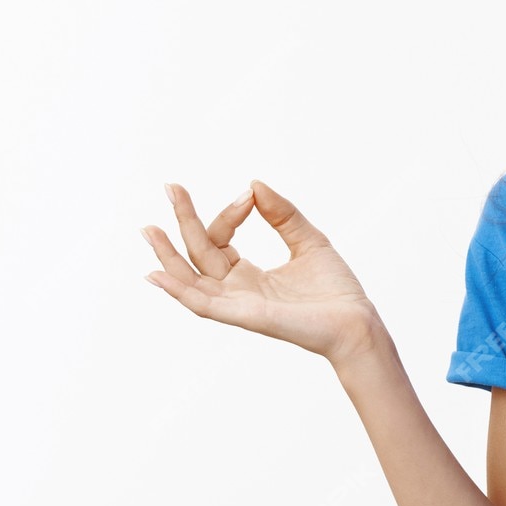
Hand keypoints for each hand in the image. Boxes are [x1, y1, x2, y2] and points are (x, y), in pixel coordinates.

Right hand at [141, 179, 380, 361]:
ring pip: (191, 280)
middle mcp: (237, 290)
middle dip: (183, 221)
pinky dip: (179, 291)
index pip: (221, 238)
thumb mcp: (308, 240)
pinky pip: (203, 305)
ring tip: (149, 229)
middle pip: (198, 253)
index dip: (229, 213)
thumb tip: (254, 184)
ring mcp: (238, 304)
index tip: (249, 195)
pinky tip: (157, 274)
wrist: (356, 321)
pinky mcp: (245, 316)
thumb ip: (282, 214)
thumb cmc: (336, 290)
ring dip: (168, 255)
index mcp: (249, 275)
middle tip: (170, 187)